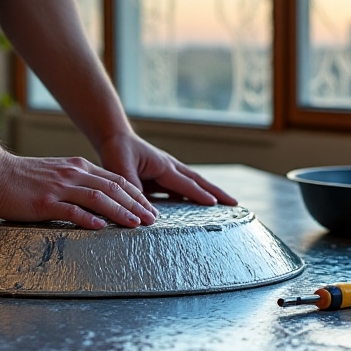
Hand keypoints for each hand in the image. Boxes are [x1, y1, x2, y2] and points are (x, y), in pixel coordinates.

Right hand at [0, 153, 158, 229]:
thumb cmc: (22, 177)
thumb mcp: (57, 173)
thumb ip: (77, 182)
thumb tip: (98, 199)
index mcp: (78, 167)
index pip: (115, 180)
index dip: (136, 194)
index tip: (149, 207)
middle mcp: (72, 174)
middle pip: (113, 188)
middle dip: (136, 204)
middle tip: (152, 218)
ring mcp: (59, 188)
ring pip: (97, 198)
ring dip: (120, 212)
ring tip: (136, 224)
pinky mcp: (44, 202)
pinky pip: (70, 210)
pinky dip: (88, 218)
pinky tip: (101, 227)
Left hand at [97, 132, 237, 205]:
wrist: (115, 138)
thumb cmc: (117, 152)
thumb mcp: (121, 170)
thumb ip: (133, 190)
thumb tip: (147, 212)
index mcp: (163, 166)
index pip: (185, 183)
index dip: (199, 194)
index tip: (214, 204)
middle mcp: (170, 168)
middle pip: (199, 181)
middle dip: (217, 192)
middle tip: (235, 203)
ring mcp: (168, 171)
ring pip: (194, 183)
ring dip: (210, 193)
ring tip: (225, 204)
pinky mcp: (163, 177)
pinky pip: (182, 188)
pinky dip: (194, 195)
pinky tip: (199, 205)